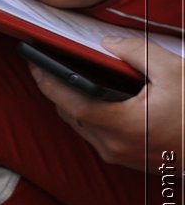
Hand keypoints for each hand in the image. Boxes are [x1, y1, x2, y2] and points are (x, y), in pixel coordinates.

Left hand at [28, 35, 183, 170]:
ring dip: (69, 104)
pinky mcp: (123, 160)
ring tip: (62, 78)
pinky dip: (86, 116)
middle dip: (55, 90)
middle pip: (71, 116)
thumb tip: (107, 44)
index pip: (72, 103)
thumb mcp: (174, 72)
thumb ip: (138, 54)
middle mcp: (113, 146)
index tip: (35, 63)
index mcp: (123, 124)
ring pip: (80, 127)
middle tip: (43, 65)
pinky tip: (89, 98)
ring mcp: (117, 156)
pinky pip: (94, 135)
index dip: (49, 83)